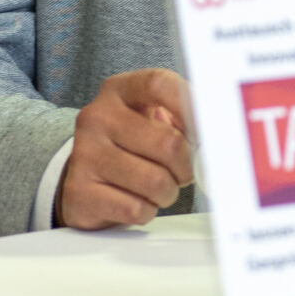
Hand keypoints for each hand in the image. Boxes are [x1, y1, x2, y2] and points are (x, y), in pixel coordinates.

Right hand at [56, 67, 193, 229]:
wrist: (80, 176)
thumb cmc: (129, 144)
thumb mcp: (149, 117)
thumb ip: (181, 116)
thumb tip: (215, 132)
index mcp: (119, 91)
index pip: (160, 85)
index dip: (192, 107)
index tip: (207, 131)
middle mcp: (97, 117)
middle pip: (167, 143)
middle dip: (185, 167)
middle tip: (181, 172)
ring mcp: (85, 154)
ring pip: (155, 181)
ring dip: (167, 192)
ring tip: (159, 188)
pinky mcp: (79, 191)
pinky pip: (135, 208)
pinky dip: (146, 211)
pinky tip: (137, 201)